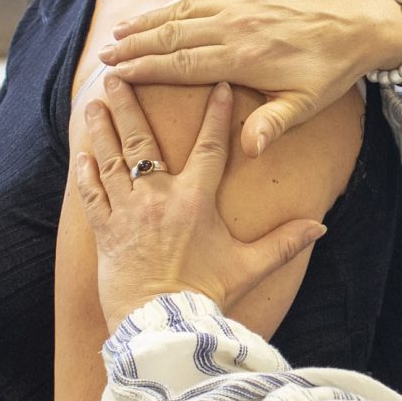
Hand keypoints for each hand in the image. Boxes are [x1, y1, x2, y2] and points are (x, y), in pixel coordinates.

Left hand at [72, 80, 325, 328]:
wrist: (163, 325)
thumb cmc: (206, 294)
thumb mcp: (249, 267)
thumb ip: (284, 243)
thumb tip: (320, 227)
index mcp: (196, 200)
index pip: (209, 146)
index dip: (216, 114)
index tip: (216, 85)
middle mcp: (158, 197)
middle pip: (142, 140)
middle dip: (129, 104)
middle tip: (117, 75)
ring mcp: (128, 212)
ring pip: (111, 159)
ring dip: (102, 129)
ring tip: (94, 104)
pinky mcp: (106, 231)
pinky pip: (93, 194)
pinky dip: (86, 173)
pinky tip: (82, 155)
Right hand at [95, 0, 401, 156]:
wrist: (356, 28)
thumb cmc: (328, 73)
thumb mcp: (305, 106)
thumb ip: (273, 125)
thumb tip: (248, 149)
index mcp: (243, 58)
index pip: (183, 65)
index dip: (146, 70)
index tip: (116, 75)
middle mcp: (235, 26)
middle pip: (173, 37)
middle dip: (136, 47)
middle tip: (104, 56)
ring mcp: (241, 2)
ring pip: (183, 9)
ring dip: (149, 20)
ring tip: (119, 31)